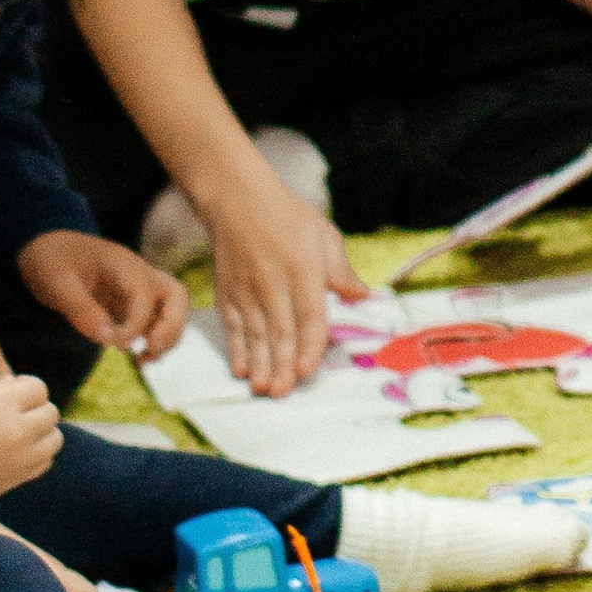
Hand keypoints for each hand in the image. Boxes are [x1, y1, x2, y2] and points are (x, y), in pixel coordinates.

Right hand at [0, 370, 60, 520]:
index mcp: (2, 403)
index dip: (27, 389)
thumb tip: (21, 386)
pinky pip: (46, 461)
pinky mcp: (19, 478)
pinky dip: (39, 454)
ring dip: (44, 432)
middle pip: (51, 412)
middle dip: (38, 409)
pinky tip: (20, 451)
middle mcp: (17, 429)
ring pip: (55, 438)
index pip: (38, 388)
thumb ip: (0, 391)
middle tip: (20, 413)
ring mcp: (22, 457)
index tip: (14, 393)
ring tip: (24, 432)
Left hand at [16, 228, 189, 364]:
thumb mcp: (56, 283)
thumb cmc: (51, 261)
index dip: (135, 324)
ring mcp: (138, 289)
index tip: (113, 344)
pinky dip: (156, 341)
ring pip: (173, 310)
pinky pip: (157, 322)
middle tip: (151, 348)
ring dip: (167, 337)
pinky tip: (138, 359)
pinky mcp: (132, 304)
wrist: (46, 250)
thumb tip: (107, 340)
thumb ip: (80, 309)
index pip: (145, 294)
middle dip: (172, 325)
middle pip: (176, 295)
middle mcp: (138, 275)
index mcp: (122, 264)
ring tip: (144, 360)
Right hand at [208, 162, 363, 394]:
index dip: (310, 344)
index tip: (309, 369)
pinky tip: (241, 369)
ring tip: (264, 389)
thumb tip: (364, 296)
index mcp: (302, 267)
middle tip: (284, 392)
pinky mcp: (227, 292)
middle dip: (282, 364)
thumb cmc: (287, 216)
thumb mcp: (323, 235)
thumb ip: (341, 271)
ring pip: (254, 333)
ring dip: (259, 364)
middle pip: (279, 329)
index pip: (308, 313)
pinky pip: (232, 326)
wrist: (237, 199)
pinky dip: (236, 349)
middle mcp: (272, 281)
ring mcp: (246, 289)